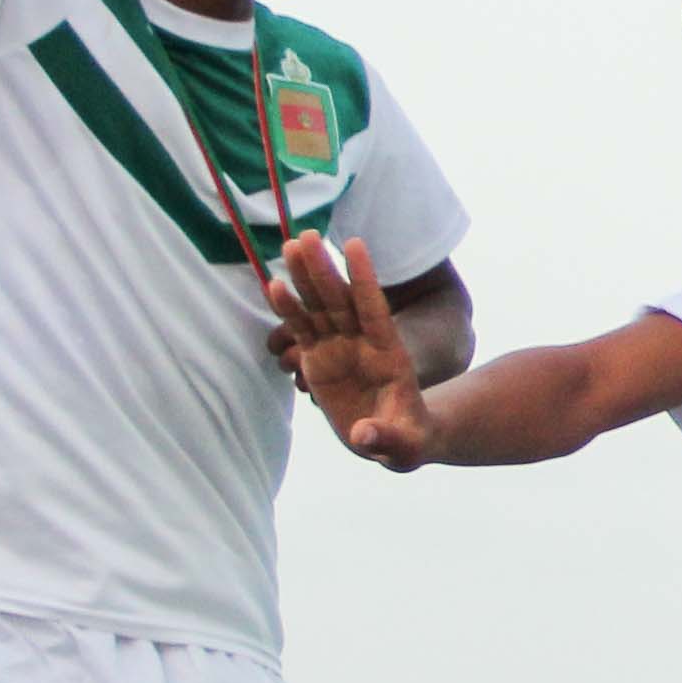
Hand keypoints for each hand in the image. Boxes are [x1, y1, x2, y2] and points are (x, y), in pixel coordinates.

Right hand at [270, 232, 440, 465]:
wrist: (395, 439)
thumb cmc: (408, 439)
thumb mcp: (406, 445)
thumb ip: (386, 439)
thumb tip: (362, 435)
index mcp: (390, 355)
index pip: (376, 311)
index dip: (366, 279)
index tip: (356, 244)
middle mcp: (363, 344)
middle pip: (342, 301)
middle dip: (325, 270)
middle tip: (307, 236)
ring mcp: (340, 348)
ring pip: (320, 308)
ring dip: (305, 278)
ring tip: (289, 246)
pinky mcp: (320, 359)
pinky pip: (302, 330)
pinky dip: (289, 310)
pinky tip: (273, 285)